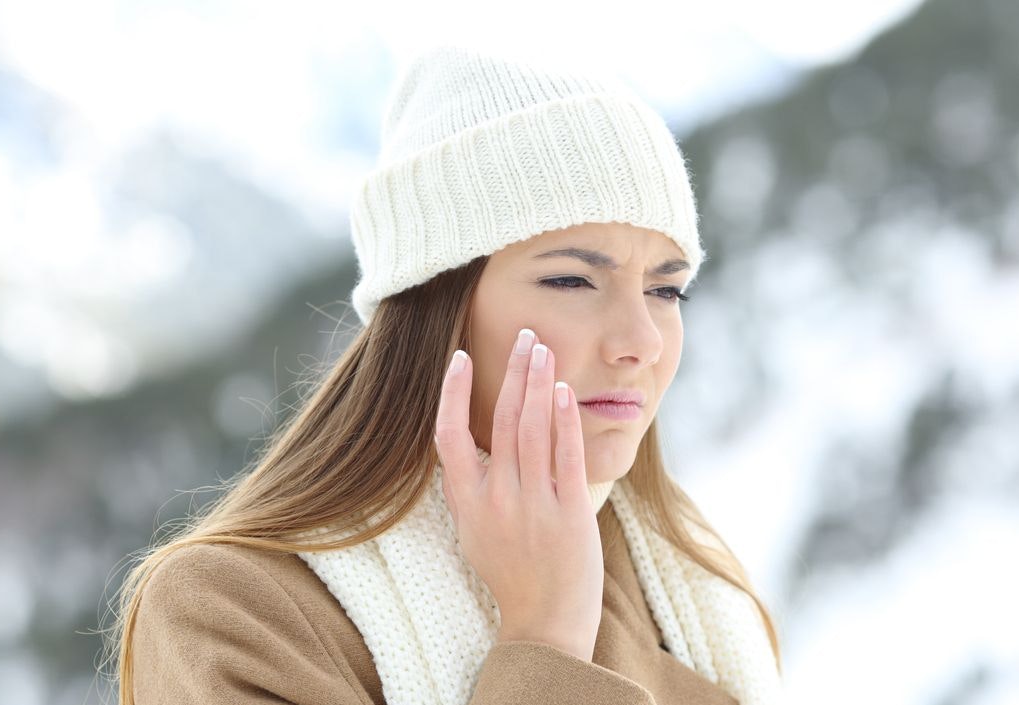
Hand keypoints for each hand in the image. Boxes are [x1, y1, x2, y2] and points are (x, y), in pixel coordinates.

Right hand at [433, 328, 602, 661]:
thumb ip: (472, 488)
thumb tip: (468, 445)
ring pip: (532, 429)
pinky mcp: (569, 513)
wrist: (545, 624)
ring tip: (544, 349)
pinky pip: (565, 455)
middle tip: (524, 335)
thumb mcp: (476, 532)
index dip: (452, 394)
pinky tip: (565, 392)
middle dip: (513, 371)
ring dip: (538, 383)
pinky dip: (564, 420)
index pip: (449, 436)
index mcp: (467, 504)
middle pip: (501, 420)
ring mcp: (533, 506)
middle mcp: (497, 500)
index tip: (460, 358)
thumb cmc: (511, 575)